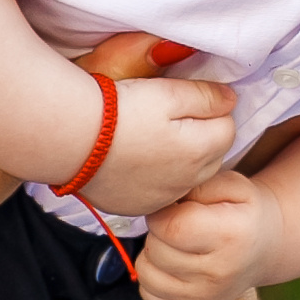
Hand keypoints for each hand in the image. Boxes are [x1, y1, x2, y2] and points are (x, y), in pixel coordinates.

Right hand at [67, 36, 236, 213]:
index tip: (186, 100)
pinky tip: (134, 160)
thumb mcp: (169, 92)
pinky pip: (159, 193)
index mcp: (201, 150)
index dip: (210, 109)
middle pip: (212, 155)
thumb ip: (207, 96)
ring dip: (179, 160)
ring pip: (187, 176)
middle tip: (168, 117)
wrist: (68, 140)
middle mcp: (188, 182)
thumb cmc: (120, 111)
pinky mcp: (136, 207)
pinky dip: (155, 178)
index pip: (228, 127)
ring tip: (151, 139)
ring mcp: (162, 198)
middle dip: (200, 136)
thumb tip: (231, 100)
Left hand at [138, 172, 283, 299]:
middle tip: (178, 225)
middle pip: (157, 250)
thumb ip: (195, 185)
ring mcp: (206, 297)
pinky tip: (174, 265)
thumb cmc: (242, 210)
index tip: (173, 208)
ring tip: (175, 244)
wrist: (265, 247)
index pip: (170, 226)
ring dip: (153, 254)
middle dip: (158, 232)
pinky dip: (154, 276)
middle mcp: (219, 273)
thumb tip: (161, 199)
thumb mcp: (230, 184)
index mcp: (230, 236)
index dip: (161, 212)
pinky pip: (148, 293)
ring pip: (147, 273)